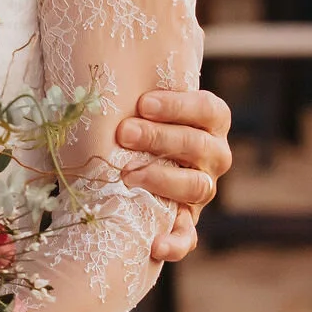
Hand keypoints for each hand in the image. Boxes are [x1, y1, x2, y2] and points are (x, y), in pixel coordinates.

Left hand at [118, 89, 233, 262]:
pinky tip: (154, 244)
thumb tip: (99, 67)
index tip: (143, 103)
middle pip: (198, 146)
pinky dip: (175, 242)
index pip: (208, 110)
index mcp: (208, 122)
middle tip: (124, 133)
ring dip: (162, 180)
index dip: (179, 105)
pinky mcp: (186, 221)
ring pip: (196, 186)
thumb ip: (130, 91)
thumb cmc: (129, 122)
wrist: (124, 161)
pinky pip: (188, 236)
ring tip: (128, 177)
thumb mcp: (135, 105)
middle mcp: (212, 156)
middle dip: (160, 138)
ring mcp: (202, 190)